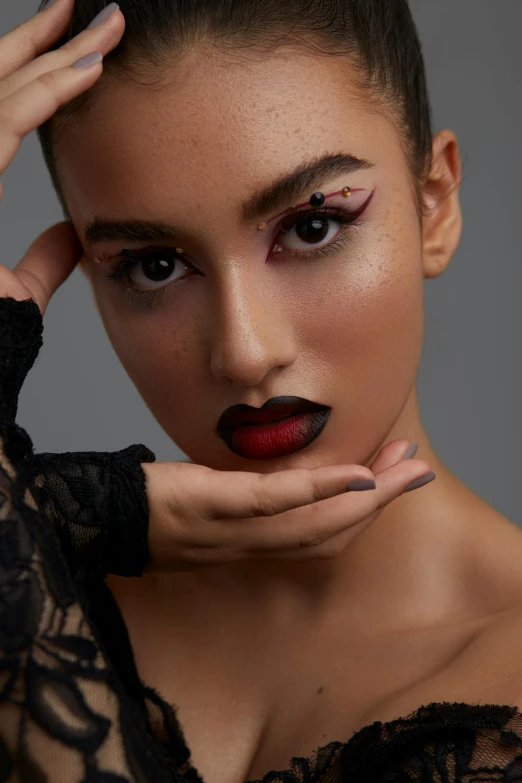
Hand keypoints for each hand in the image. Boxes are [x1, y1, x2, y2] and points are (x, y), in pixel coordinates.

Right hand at [0, 0, 124, 312]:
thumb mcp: (15, 292)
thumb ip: (44, 261)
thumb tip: (74, 237)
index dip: (35, 80)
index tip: (81, 55)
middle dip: (40, 43)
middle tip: (88, 8)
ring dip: (49, 53)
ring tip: (97, 18)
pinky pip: (1, 124)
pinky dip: (46, 94)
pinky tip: (88, 69)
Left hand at [142, 439, 434, 570]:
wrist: (94, 518)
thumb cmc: (146, 510)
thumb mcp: (202, 509)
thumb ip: (240, 501)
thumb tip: (270, 475)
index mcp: (247, 547)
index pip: (317, 538)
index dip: (361, 517)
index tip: (390, 481)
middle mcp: (247, 547)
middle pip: (330, 535)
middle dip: (381, 504)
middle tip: (418, 470)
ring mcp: (232, 530)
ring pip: (315, 524)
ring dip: (367, 497)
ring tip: (403, 467)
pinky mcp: (213, 506)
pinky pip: (275, 503)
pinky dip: (320, 491)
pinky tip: (355, 474)